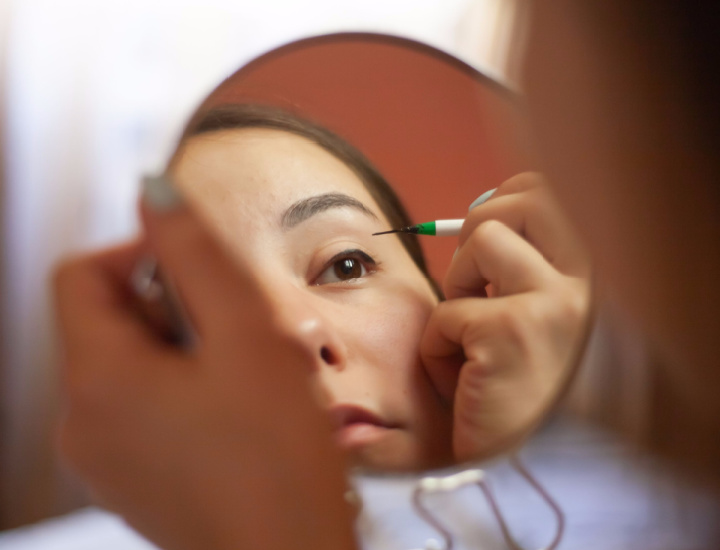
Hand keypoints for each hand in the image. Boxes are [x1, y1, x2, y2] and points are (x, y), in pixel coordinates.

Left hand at [53, 196, 355, 549]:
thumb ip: (196, 252)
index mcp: (96, 380)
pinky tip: (243, 413)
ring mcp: (106, 460)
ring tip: (252, 375)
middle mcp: (81, 423)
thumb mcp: (247, 334)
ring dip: (190, 350)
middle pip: (109, 322)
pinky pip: (146, 409)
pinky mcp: (136, 482)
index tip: (199, 265)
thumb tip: (153, 188)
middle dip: (177, 308)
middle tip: (243, 329)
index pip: (79, 273)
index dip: (138, 251)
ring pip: (133, 366)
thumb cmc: (277, 455)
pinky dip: (188, 391)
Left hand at [420, 172, 591, 461]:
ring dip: (459, 286)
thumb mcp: (527, 312)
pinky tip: (462, 378)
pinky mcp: (512, 334)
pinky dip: (438, 345)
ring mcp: (554, 305)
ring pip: (483, 239)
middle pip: (523, 197)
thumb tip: (486, 206)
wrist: (516, 462)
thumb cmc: (510, 385)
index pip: (547, 193)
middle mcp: (585, 284)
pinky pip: (448, 311)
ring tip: (469, 336)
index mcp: (589, 276)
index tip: (484, 246)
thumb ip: (517, 261)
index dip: (503, 205)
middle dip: (477, 230)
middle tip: (472, 286)